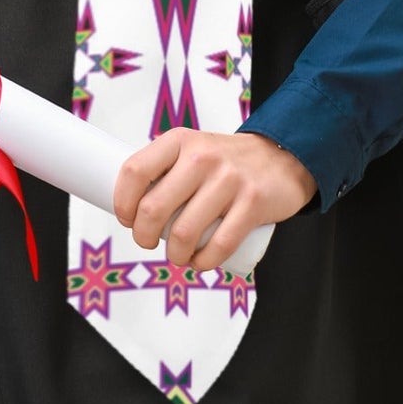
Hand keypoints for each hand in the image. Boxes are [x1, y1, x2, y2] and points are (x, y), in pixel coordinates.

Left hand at [112, 129, 316, 271]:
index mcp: (179, 140)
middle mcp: (200, 157)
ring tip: (176, 256)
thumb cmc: (223, 161)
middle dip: (142, 236)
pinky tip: (198, 263)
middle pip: (154, 208)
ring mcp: (228, 180)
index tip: (126, 218)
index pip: (134, 171)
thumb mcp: (191, 149)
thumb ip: (165, 168)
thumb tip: (131, 204)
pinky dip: (203, 263)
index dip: (122, 202)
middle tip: (146, 242)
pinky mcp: (252, 203)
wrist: (279, 156)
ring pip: (184, 232)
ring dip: (174, 255)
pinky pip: (219, 245)